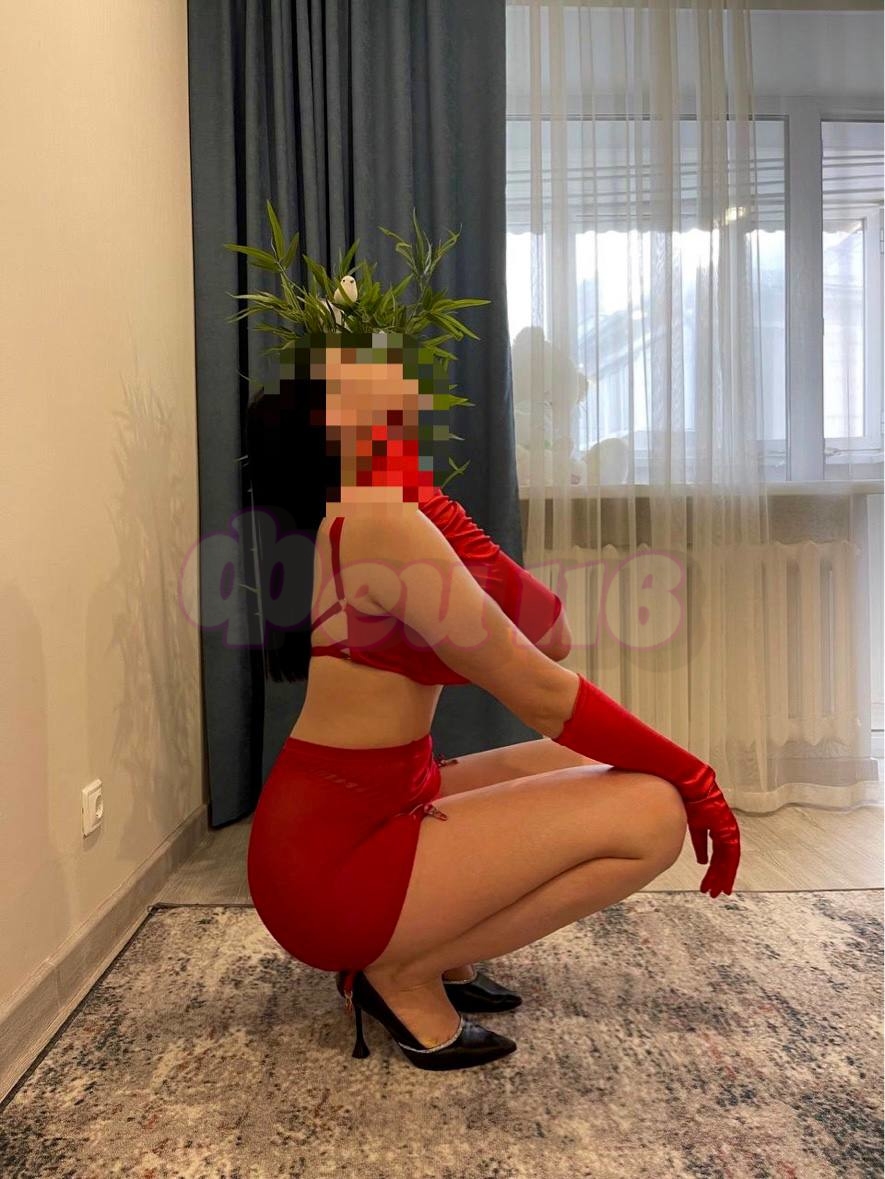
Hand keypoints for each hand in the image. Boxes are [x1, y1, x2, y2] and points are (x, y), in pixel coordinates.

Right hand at [684, 782, 740, 897]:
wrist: (689, 784)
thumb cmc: (689, 798)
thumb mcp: (693, 825)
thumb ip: (699, 843)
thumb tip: (701, 859)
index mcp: (718, 828)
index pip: (720, 854)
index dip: (717, 869)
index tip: (713, 882)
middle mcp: (726, 830)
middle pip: (725, 860)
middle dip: (719, 877)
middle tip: (715, 892)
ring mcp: (728, 830)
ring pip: (729, 860)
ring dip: (722, 876)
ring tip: (716, 890)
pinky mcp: (727, 829)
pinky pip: (730, 853)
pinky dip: (725, 866)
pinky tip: (718, 875)